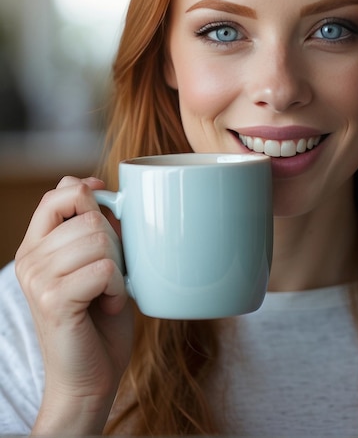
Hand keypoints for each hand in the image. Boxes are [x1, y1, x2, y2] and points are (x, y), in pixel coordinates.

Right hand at [15, 176, 133, 433]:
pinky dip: (119, 287)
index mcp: (37, 247)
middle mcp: (31, 260)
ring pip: (99, 240)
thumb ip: (96, 228)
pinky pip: (104, 269)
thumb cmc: (99, 318)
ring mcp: (38, 280)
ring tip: (108, 292)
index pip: (56, 195)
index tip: (106, 200)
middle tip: (110, 275)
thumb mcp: (98, 262)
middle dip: (115, 244)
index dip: (86, 191)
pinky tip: (110, 305)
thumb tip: (103, 190)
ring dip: (119, 269)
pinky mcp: (54, 300)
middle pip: (89, 218)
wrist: (89, 377)